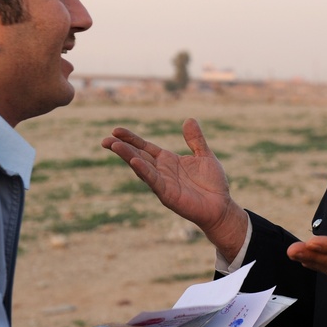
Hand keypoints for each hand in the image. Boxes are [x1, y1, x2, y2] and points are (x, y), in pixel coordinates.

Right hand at [102, 119, 248, 259]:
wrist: (221, 206)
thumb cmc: (212, 184)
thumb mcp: (205, 156)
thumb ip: (196, 140)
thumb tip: (189, 119)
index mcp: (168, 160)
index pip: (145, 147)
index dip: (131, 139)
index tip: (116, 130)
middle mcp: (161, 170)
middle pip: (137, 156)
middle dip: (121, 148)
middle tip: (105, 140)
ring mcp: (162, 183)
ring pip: (141, 167)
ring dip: (128, 157)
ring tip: (114, 146)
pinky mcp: (167, 194)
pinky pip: (154, 181)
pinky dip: (144, 171)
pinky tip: (135, 162)